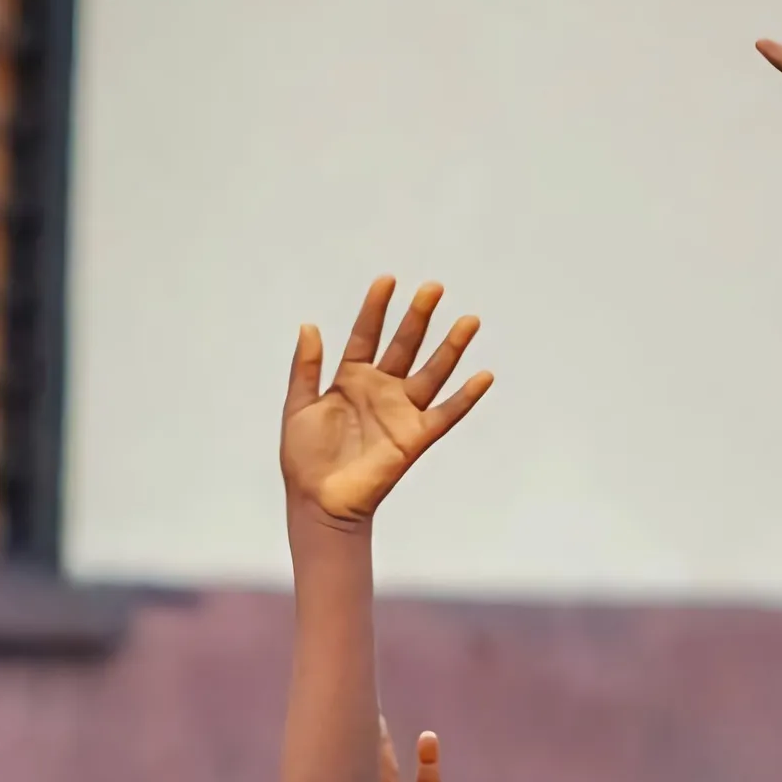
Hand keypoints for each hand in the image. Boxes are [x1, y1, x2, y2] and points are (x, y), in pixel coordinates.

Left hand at [281, 278, 491, 522]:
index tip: (387, 280)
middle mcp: (381, 390)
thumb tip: (310, 326)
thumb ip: (306, 367)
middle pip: (405, 346)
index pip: (367, 335)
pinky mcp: (415, 438)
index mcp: (351, 380)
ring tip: (468, 320)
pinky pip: (446, 413)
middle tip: (434, 288)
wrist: (319, 502)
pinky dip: (466, 397)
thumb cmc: (305, 459)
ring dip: (451, 347)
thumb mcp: (298, 406)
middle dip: (419, 317)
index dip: (375, 308)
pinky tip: (483, 376)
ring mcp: (401, 412)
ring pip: (431, 372)